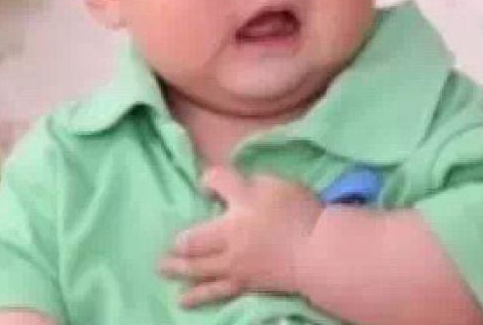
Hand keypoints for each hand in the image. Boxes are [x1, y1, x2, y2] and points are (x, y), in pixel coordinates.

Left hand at [158, 165, 323, 307]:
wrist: (320, 251)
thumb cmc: (299, 212)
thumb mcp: (277, 183)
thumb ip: (250, 181)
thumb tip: (229, 186)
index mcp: (241, 202)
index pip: (216, 183)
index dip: (208, 181)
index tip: (208, 185)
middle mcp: (230, 235)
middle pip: (194, 238)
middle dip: (178, 242)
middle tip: (165, 247)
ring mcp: (235, 263)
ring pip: (198, 268)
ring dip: (178, 269)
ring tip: (163, 269)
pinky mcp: (245, 283)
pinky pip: (216, 291)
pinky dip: (197, 296)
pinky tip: (183, 301)